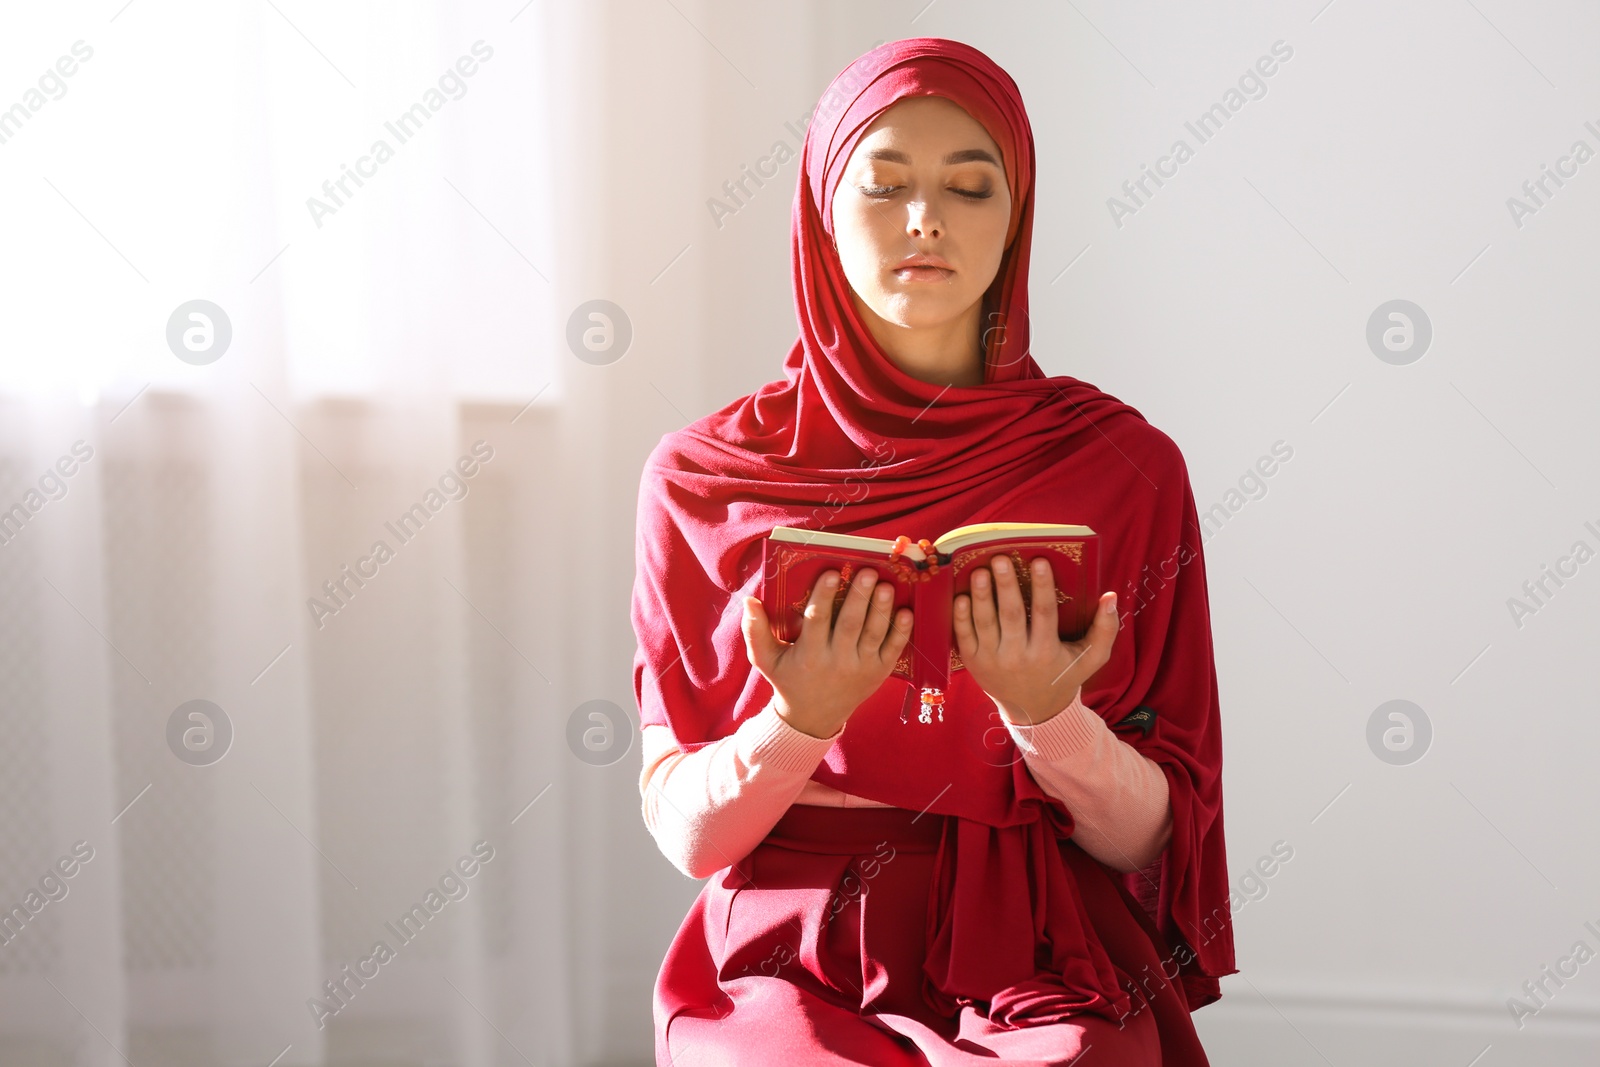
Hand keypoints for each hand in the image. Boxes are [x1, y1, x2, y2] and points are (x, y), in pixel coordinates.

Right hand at [742, 567, 913, 739]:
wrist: (813, 717)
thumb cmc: (788, 679)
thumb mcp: (765, 659)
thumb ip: (755, 630)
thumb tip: (750, 600)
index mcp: (809, 654)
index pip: (817, 620)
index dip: (824, 596)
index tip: (832, 572)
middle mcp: (836, 661)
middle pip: (850, 624)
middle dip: (859, 597)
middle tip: (867, 571)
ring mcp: (861, 668)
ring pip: (873, 634)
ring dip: (881, 609)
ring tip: (886, 586)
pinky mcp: (878, 673)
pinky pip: (892, 650)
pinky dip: (901, 632)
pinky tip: (906, 612)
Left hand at [953, 554, 1117, 725]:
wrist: (1034, 712)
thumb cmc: (1063, 676)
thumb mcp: (1090, 659)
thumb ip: (1105, 630)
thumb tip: (1110, 596)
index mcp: (1047, 651)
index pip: (1045, 614)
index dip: (1042, 586)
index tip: (1039, 560)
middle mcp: (1018, 657)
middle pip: (1011, 615)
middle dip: (1005, 585)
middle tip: (1000, 558)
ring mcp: (992, 660)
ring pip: (985, 623)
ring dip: (981, 596)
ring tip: (980, 571)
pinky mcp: (973, 663)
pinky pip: (965, 637)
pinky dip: (961, 617)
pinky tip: (961, 596)